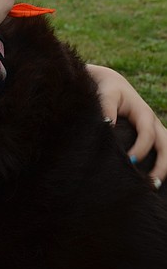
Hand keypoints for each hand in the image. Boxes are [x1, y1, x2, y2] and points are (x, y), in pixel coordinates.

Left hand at [88, 64, 166, 184]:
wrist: (110, 83)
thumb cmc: (107, 90)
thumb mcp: (106, 96)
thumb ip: (107, 110)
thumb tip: (107, 127)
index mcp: (143, 113)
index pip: (147, 134)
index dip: (140, 149)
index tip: (128, 161)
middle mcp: (153, 122)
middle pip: (166, 145)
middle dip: (163, 164)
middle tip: (152, 182)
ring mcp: (154, 129)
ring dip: (165, 166)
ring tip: (155, 185)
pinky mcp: (151, 134)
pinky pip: (161, 149)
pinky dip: (161, 162)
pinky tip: (154, 178)